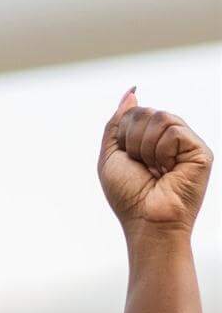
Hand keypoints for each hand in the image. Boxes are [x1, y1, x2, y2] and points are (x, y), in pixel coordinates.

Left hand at [100, 90, 210, 235]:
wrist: (146, 220)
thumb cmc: (128, 195)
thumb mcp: (111, 157)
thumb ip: (117, 124)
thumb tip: (131, 92)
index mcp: (149, 139)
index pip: (133, 114)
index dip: (123, 137)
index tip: (129, 160)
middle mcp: (170, 138)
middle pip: (145, 112)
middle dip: (133, 141)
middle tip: (142, 166)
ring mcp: (186, 143)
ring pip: (160, 117)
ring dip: (146, 147)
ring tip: (155, 169)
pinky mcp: (200, 150)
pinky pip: (173, 131)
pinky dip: (162, 152)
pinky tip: (168, 169)